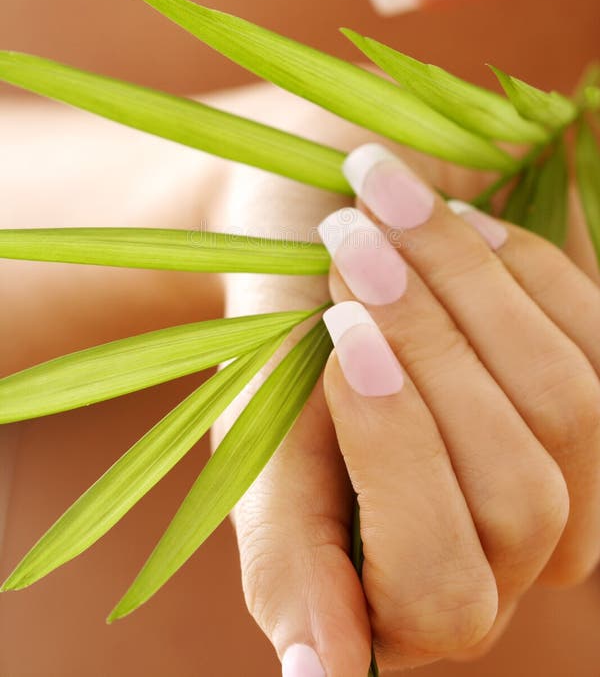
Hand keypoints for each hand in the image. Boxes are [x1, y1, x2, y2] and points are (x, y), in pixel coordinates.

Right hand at [316, 142, 599, 670]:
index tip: (337, 334)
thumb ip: (284, 550)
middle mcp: (508, 562)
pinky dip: (521, 265)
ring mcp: (574, 483)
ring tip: (388, 204)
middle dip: (430, 348)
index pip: (439, 583)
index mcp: (409, 599)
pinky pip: (599, 336)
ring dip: (472, 288)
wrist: (308, 250)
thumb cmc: (272, 350)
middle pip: (518, 490)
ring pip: (572, 410)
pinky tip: (458, 218)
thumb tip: (315, 676)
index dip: (397, 454)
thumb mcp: (260, 441)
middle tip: (346, 242)